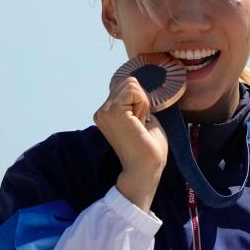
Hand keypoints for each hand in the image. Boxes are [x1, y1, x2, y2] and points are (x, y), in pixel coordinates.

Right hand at [93, 76, 167, 211]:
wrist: (146, 168)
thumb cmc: (148, 147)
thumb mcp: (140, 116)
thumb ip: (134, 101)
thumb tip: (135, 84)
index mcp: (106, 113)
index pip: (125, 86)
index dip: (139, 100)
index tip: (139, 123)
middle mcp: (101, 111)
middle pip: (128, 81)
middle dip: (141, 100)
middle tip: (140, 124)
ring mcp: (104, 111)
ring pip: (131, 83)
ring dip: (142, 102)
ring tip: (139, 124)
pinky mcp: (112, 111)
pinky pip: (134, 90)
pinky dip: (143, 103)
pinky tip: (139, 122)